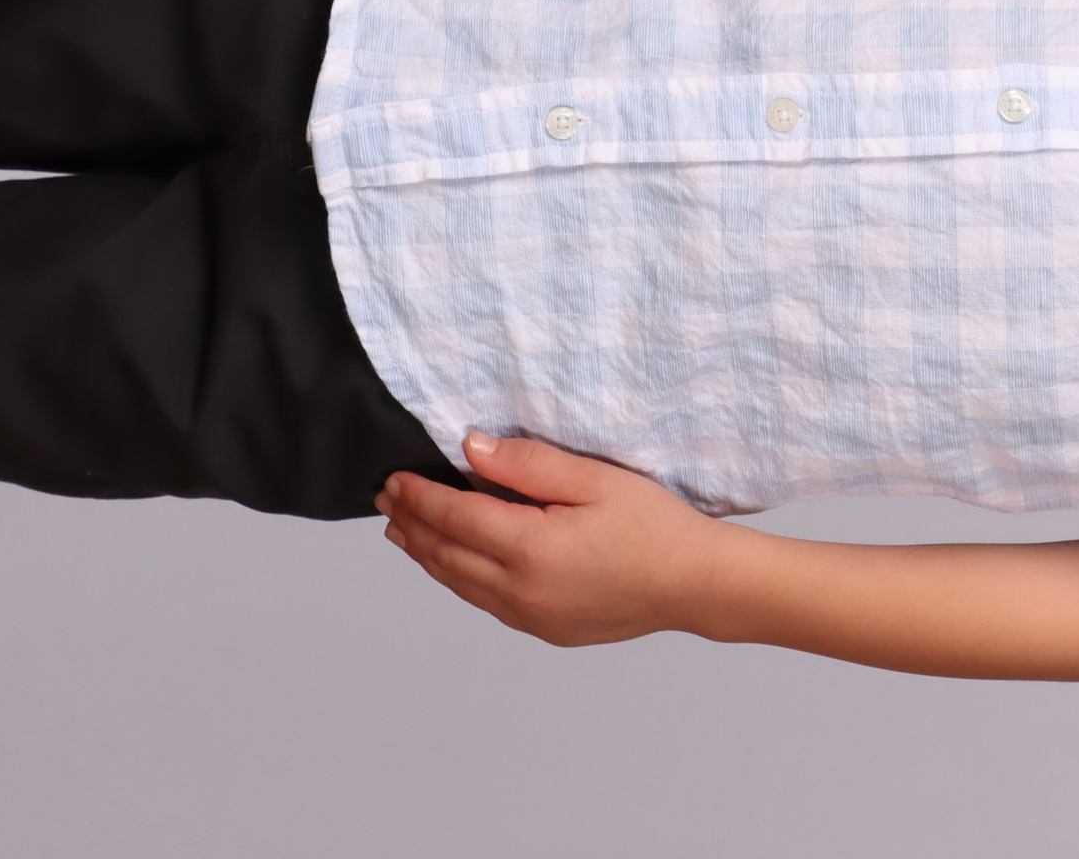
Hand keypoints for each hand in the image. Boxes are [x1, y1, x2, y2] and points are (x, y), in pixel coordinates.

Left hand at [377, 432, 728, 645]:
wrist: (692, 583)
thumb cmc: (653, 525)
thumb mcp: (595, 479)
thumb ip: (530, 465)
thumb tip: (472, 450)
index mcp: (530, 549)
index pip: (454, 518)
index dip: (420, 497)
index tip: (394, 479)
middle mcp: (519, 590)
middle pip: (446, 555)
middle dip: (412, 525)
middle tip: (386, 500)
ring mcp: (529, 616)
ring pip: (459, 583)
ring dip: (427, 555)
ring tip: (403, 533)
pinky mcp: (544, 628)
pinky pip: (484, 601)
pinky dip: (458, 577)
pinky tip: (455, 564)